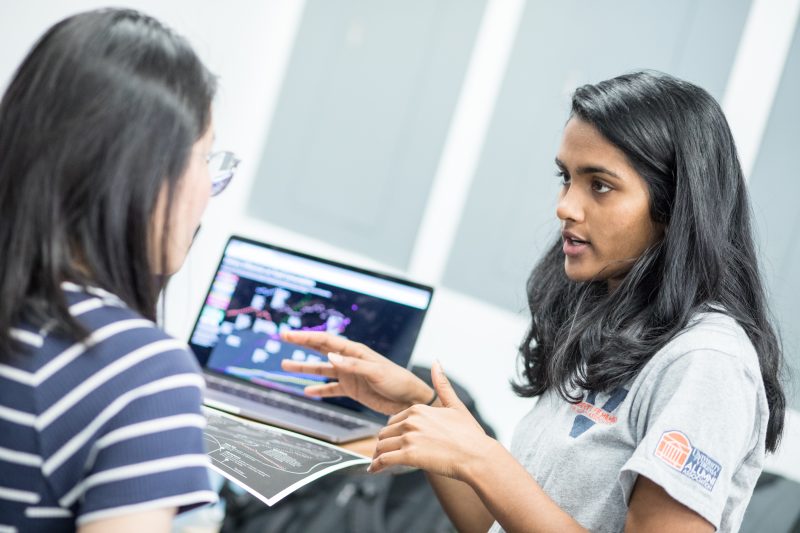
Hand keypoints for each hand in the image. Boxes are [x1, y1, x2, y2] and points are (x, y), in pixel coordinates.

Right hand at [279, 331, 433, 414]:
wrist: (410, 400)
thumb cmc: (398, 381)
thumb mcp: (376, 372)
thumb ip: (352, 365)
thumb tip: (330, 357)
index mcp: (355, 351)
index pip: (326, 341)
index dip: (306, 337)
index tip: (289, 335)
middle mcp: (349, 360)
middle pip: (320, 349)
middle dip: (301, 344)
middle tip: (282, 337)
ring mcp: (349, 375)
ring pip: (322, 369)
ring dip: (304, 368)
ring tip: (285, 365)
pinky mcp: (352, 390)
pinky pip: (331, 388)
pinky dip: (319, 389)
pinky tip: (307, 391)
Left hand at [369, 361, 497, 481]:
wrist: (478, 456)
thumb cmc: (470, 435)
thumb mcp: (456, 405)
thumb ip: (442, 385)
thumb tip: (436, 362)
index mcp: (419, 409)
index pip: (393, 420)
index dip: (393, 432)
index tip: (393, 441)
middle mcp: (411, 421)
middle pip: (385, 433)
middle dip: (384, 444)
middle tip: (384, 455)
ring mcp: (410, 438)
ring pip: (381, 446)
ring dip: (378, 456)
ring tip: (378, 464)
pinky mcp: (409, 455)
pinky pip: (384, 460)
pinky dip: (376, 466)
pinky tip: (375, 470)